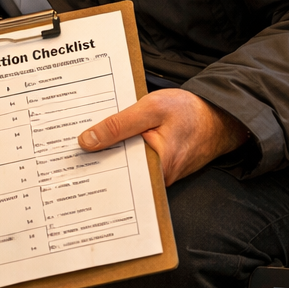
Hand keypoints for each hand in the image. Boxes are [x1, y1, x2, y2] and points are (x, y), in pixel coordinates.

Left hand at [78, 89, 249, 185]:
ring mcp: (160, 175)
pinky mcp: (161, 168)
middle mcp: (158, 178)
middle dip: (96, 160)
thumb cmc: (190, 111)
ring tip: (85, 144)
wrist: (220, 116)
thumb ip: (118, 125)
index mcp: (157, 167)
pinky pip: (136, 163)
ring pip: (126, 167)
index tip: (67, 159)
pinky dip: (123, 152)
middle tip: (69, 151)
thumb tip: (87, 141)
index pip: (115, 172)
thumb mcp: (151, 109)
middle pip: (118, 172)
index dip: (91, 163)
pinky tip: (109, 142)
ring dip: (109, 155)